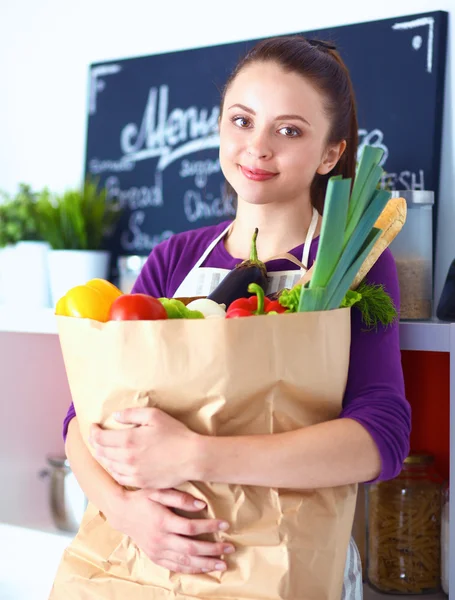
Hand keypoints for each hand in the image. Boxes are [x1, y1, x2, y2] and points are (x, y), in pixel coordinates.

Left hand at [90, 407, 199, 488]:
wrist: (192, 458)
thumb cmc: (176, 434)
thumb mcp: (155, 416)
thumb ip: (132, 414)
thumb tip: (115, 416)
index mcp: (128, 440)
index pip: (100, 438)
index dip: (92, 432)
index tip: (93, 426)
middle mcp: (127, 458)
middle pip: (102, 452)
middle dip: (96, 443)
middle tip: (96, 437)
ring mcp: (133, 473)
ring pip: (109, 466)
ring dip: (104, 457)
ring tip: (105, 450)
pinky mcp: (140, 483)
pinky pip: (119, 478)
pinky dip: (114, 470)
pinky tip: (116, 465)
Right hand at [107, 487, 233, 573]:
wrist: (122, 512)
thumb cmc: (143, 498)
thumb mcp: (159, 491)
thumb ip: (180, 497)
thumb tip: (202, 505)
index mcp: (163, 521)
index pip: (191, 527)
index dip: (210, 527)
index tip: (225, 525)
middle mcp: (161, 539)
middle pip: (191, 548)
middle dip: (213, 549)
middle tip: (230, 548)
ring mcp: (157, 550)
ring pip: (185, 561)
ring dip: (205, 563)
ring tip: (222, 564)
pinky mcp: (155, 556)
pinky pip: (175, 567)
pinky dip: (191, 569)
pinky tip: (203, 568)